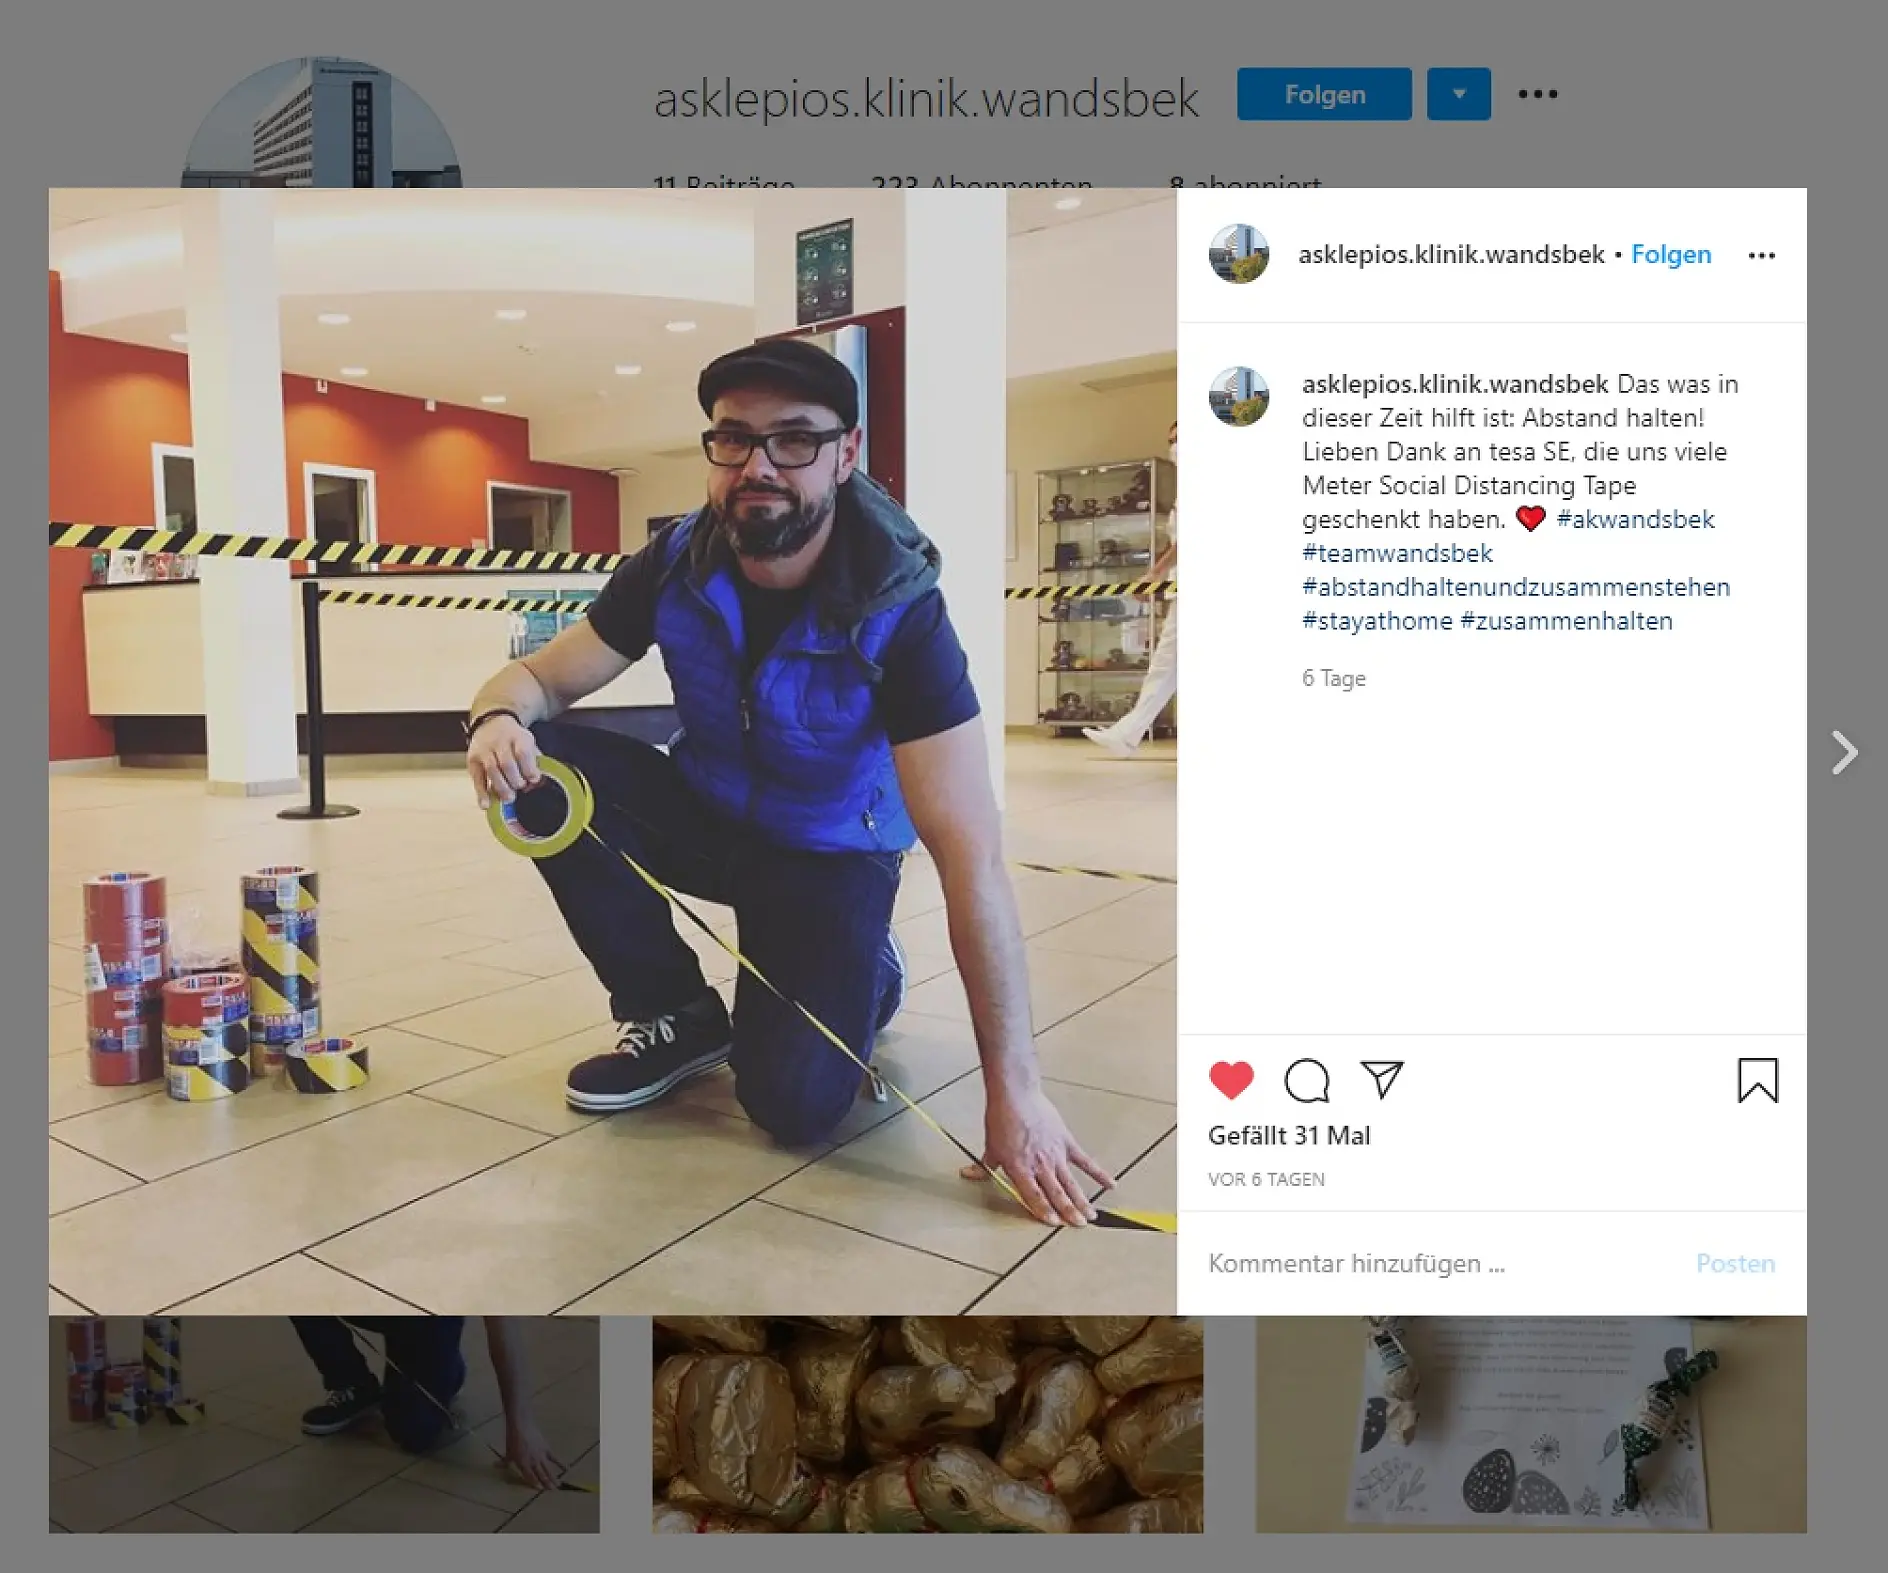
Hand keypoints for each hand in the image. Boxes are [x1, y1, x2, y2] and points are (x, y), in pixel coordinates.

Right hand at [467, 716, 541, 807]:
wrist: (491, 723)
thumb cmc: (513, 739)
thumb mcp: (527, 742)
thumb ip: (533, 761)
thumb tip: (536, 783)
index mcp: (517, 737)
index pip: (522, 753)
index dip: (529, 769)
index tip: (534, 780)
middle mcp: (499, 742)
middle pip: (507, 763)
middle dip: (515, 780)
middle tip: (520, 788)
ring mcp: (484, 750)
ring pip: (492, 770)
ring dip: (501, 787)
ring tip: (509, 798)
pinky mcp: (472, 760)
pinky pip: (477, 778)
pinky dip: (481, 793)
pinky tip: (486, 804)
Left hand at [500, 1417, 566, 1491]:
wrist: (521, 1426)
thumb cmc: (512, 1439)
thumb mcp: (507, 1453)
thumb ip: (504, 1462)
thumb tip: (494, 1466)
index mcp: (523, 1465)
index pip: (529, 1477)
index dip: (534, 1484)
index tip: (538, 1490)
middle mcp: (533, 1463)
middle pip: (540, 1475)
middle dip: (545, 1484)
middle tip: (551, 1491)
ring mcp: (541, 1456)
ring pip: (548, 1469)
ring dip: (553, 1477)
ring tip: (558, 1485)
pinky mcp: (546, 1448)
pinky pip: (554, 1458)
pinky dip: (560, 1463)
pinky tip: (565, 1468)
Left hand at [960, 1084, 1115, 1226]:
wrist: (1016, 1096)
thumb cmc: (1001, 1119)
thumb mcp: (990, 1147)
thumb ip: (985, 1166)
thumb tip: (969, 1174)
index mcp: (1020, 1168)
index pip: (1032, 1195)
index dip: (1043, 1210)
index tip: (1053, 1223)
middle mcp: (1040, 1164)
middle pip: (1056, 1193)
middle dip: (1068, 1212)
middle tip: (1078, 1225)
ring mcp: (1055, 1154)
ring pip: (1071, 1182)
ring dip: (1081, 1200)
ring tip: (1091, 1216)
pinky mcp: (1066, 1142)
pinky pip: (1085, 1161)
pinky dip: (1098, 1173)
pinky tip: (1109, 1184)